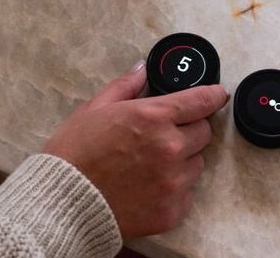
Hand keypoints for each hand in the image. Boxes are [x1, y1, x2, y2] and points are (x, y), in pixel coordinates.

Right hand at [43, 63, 228, 239]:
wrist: (60, 205)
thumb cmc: (73, 155)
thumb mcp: (94, 110)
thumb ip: (124, 87)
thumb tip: (141, 69)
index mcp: (152, 117)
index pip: (200, 101)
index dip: (213, 95)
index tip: (218, 95)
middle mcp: (169, 148)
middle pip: (203, 132)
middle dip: (189, 130)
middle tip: (164, 135)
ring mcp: (173, 182)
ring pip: (196, 164)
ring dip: (182, 161)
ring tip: (150, 166)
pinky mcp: (171, 211)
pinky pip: (186, 194)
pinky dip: (173, 190)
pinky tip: (147, 188)